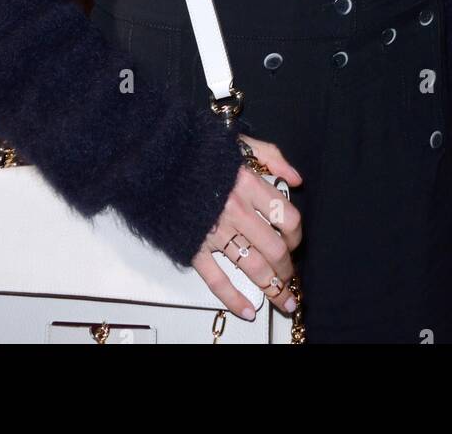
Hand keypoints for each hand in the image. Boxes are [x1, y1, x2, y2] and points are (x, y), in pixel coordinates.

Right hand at [191, 134, 302, 322]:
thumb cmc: (196, 149)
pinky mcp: (193, 247)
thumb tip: (296, 178)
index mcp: (248, 184)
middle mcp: (236, 209)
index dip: (296, 235)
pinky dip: (234, 298)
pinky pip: (217, 279)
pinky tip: (247, 309)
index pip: (287, 218)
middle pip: (275, 249)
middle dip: (287, 268)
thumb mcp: (240, 143)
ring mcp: (214, 231)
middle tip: (289, 277)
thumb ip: (272, 157)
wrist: (155, 158)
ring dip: (273, 288)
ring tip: (282, 299)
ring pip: (253, 267)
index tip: (295, 242)